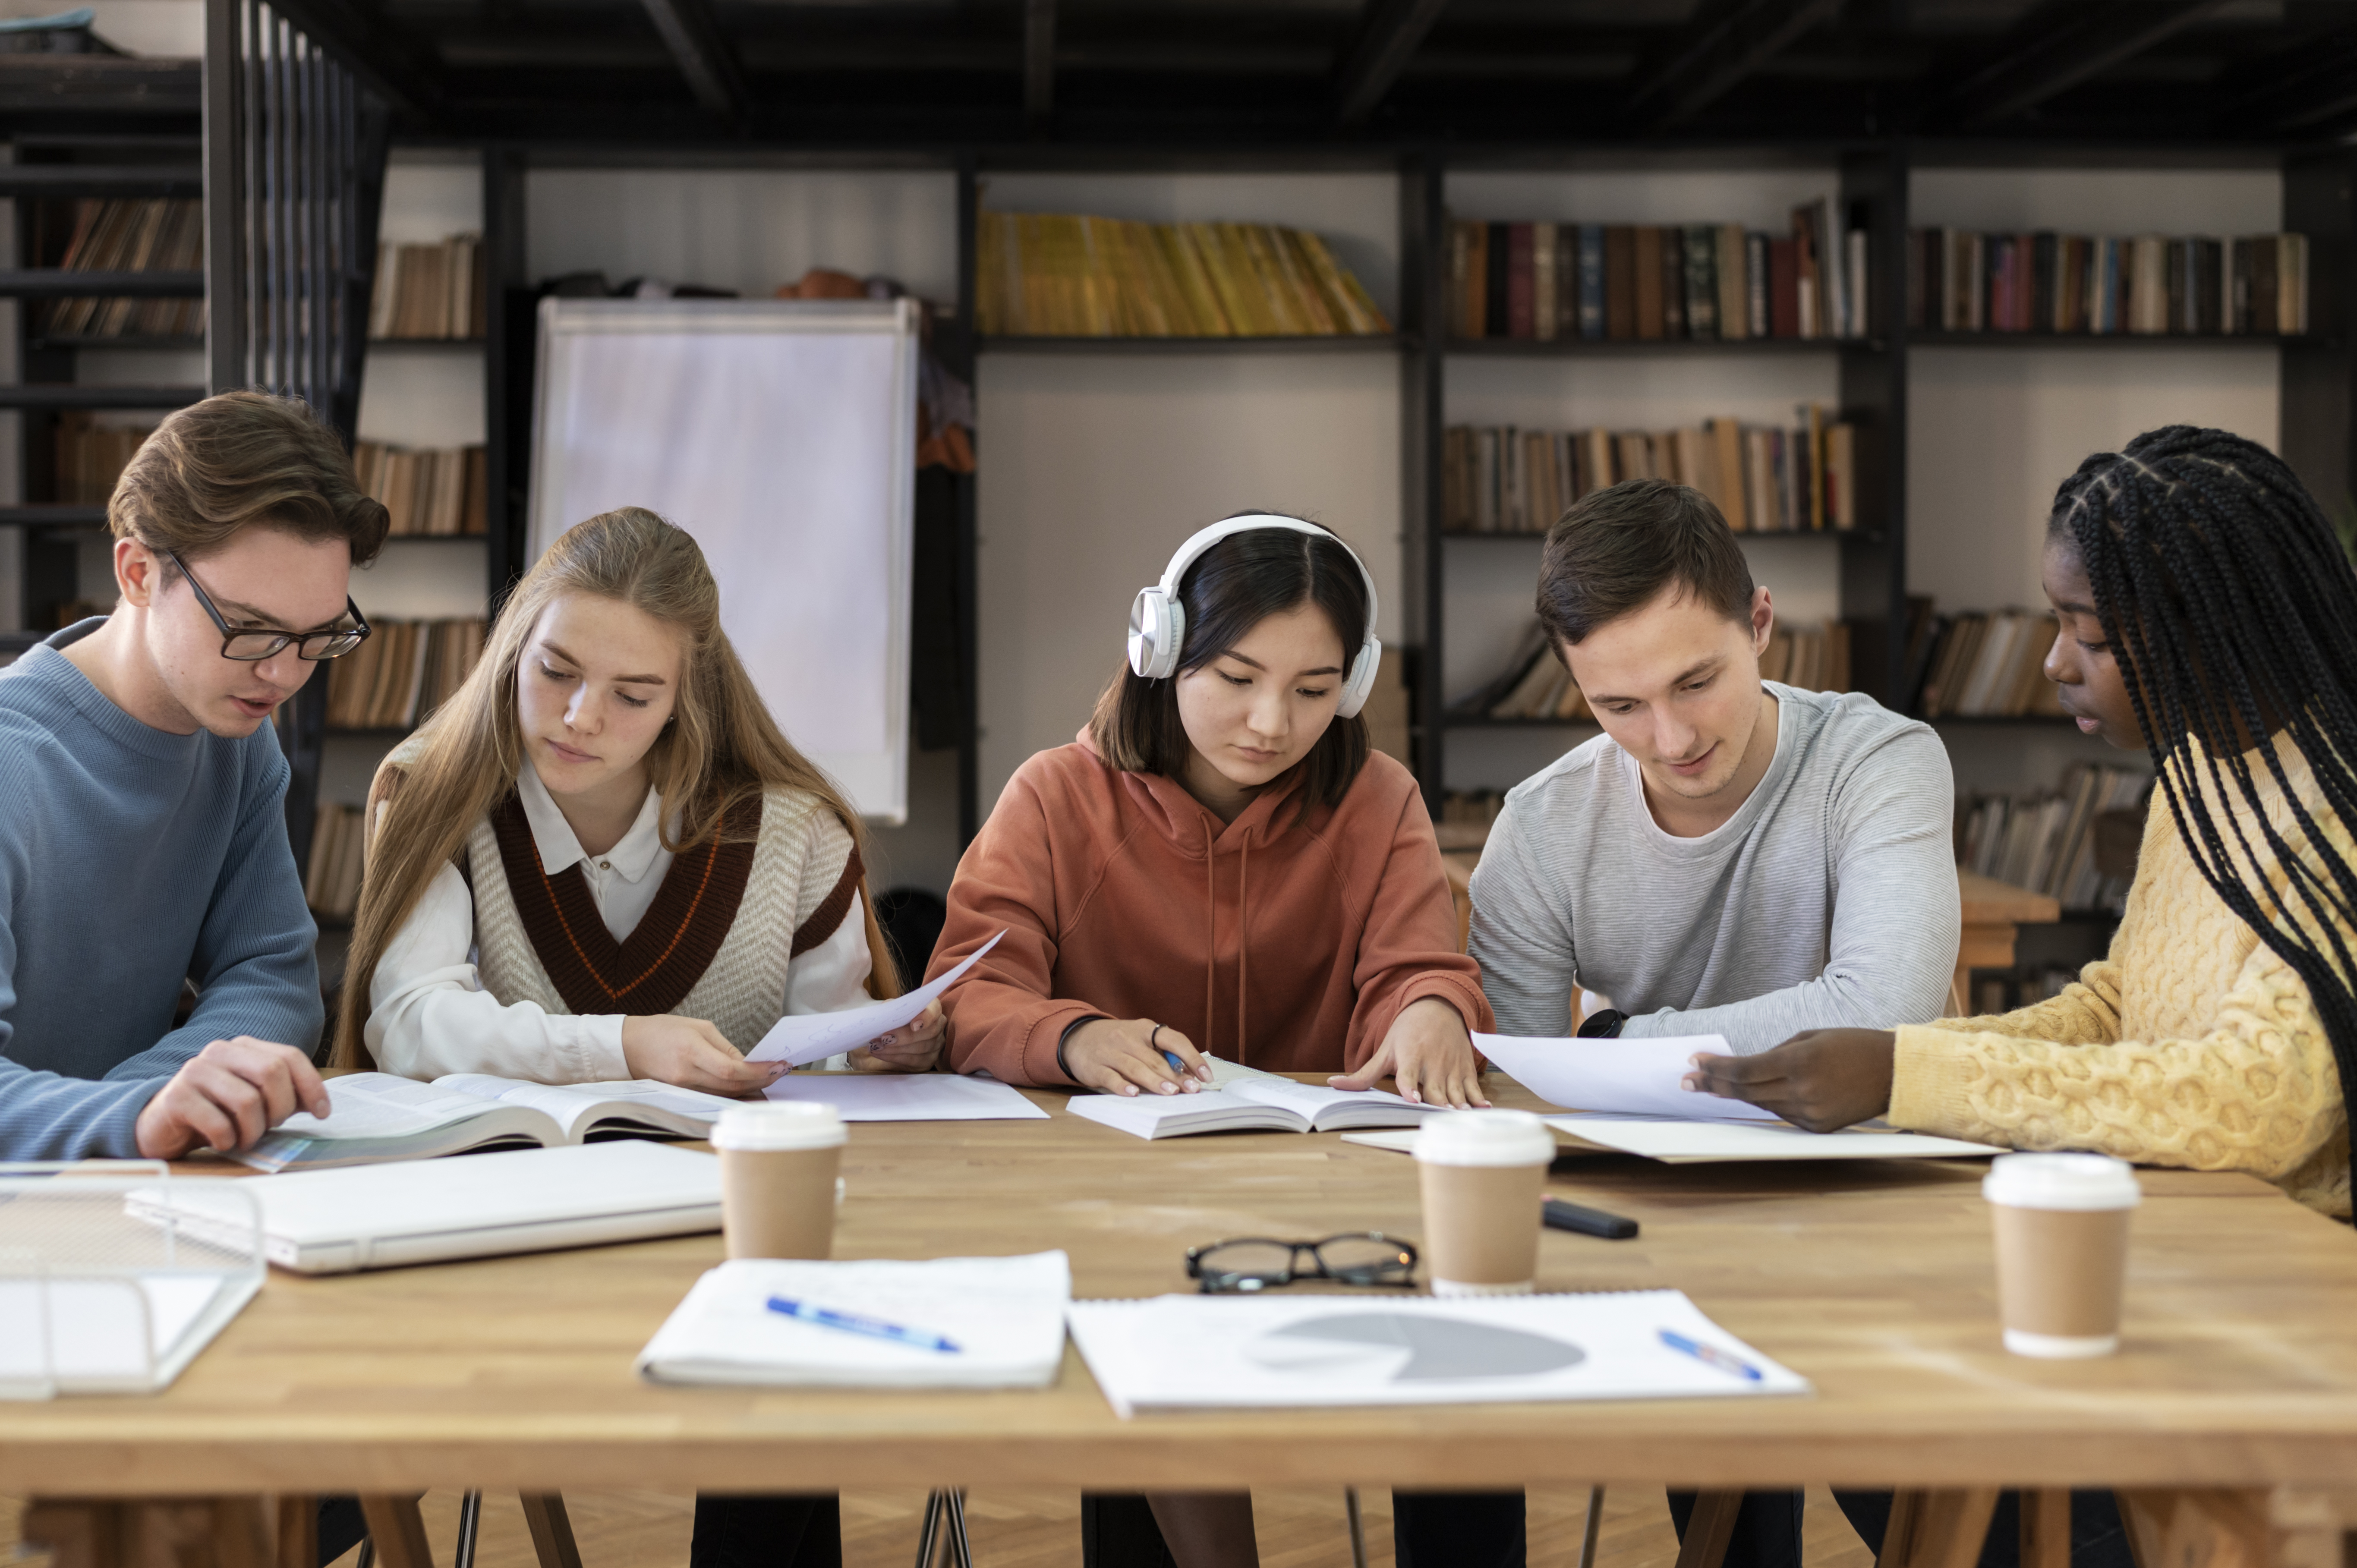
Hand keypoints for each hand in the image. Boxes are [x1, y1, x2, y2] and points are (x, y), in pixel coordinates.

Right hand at [134, 1037, 330, 1158]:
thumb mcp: (256, 1101)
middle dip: (281, 1108)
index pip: (290, 1056)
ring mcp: (195, 1071)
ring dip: (254, 1130)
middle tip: (271, 1127)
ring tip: (245, 1138)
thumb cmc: (216, 1113)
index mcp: (244, 1048)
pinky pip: (219, 1123)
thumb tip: (320, 1105)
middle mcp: (220, 1052)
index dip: (312, 1085)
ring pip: (248, 1100)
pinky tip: (222, 1142)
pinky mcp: (177, 1097)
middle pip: (272, 1072)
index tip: (323, 1112)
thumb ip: (284, 1095)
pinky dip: (228, 1140)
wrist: (161, 1127)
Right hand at [622, 1015, 783, 1097]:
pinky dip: (731, 1092)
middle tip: (780, 1072)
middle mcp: (686, 1074)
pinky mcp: (680, 1095)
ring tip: (769, 1077)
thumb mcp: (698, 1027)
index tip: (778, 1066)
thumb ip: (724, 1047)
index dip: (758, 1071)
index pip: (731, 1070)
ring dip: (750, 1088)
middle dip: (761, 1080)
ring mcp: (682, 1088)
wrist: (627, 1046)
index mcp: (691, 1050)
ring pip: (724, 1094)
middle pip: (732, 1086)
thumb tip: (748, 1063)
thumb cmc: (662, 1030)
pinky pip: (712, 1096)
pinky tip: (746, 1086)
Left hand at [850, 1001, 947, 1073]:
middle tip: (885, 1038)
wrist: (878, 1041)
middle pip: (930, 1031)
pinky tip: (879, 1053)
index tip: (913, 1025)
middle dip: (905, 1036)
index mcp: (930, 1008)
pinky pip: (914, 1061)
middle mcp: (936, 1026)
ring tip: (876, 1045)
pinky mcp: (927, 1061)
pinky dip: (894, 1057)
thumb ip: (889, 1009)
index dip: (927, 1017)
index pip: (935, 1010)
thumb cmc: (885, 1022)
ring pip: (921, 1047)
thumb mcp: (885, 1012)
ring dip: (896, 1048)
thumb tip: (886, 1012)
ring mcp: (934, 1045)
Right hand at [1062, 1018, 1211, 1096]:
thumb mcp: (1140, 1040)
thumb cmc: (1118, 1042)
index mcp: (1144, 1030)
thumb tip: (1188, 1076)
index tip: (1205, 1076)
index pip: (1174, 1040)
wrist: (1078, 1037)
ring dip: (1154, 1081)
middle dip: (1175, 1076)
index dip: (1192, 1057)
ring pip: (1135, 1068)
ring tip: (1171, 1092)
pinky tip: (1134, 1094)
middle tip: (1191, 1090)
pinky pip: (1110, 1077)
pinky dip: (1122, 1086)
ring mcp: (1110, 1052)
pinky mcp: (1095, 1067)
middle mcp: (1127, 1038)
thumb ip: (1160, 1054)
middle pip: (1155, 1059)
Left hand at [1329, 997, 1488, 1107]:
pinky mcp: (1465, 1068)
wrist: (1438, 1007)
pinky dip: (1478, 1097)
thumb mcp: (1384, 1050)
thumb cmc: (1407, 1033)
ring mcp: (1450, 1066)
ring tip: (1461, 1116)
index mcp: (1410, 1057)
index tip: (1413, 1099)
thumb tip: (1333, 1085)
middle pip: (1434, 1088)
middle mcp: (1431, 1063)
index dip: (1410, 1087)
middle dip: (1438, 1102)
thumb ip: (1363, 1074)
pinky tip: (1482, 1108)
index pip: (1408, 1074)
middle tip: (1441, 1116)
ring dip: (1459, 1104)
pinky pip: (1472, 1086)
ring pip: (1455, 1090)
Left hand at [1681, 1028, 1897, 1131]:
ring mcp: (1809, 1113)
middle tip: (1686, 1081)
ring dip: (1734, 1094)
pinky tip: (1751, 1094)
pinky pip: (1781, 1114)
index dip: (1715, 1068)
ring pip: (1760, 1104)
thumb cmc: (1851, 1045)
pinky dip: (1766, 1102)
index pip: (1744, 1070)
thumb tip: (1742, 1067)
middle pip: (1744, 1091)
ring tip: (1709, 1085)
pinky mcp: (1817, 1127)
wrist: (1892, 1073)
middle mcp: (1802, 1091)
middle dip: (1712, 1085)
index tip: (1693, 1062)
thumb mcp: (1810, 1037)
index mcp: (1799, 1063)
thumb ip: (1774, 1053)